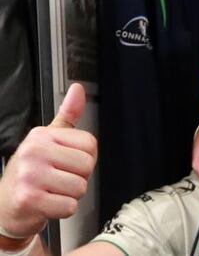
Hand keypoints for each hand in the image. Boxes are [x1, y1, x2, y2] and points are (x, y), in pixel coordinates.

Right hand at [0, 84, 96, 238]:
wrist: (5, 206)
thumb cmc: (31, 172)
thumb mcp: (48, 140)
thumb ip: (67, 116)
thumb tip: (78, 89)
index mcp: (42, 135)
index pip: (90, 145)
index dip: (84, 159)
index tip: (66, 163)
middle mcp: (34, 151)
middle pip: (87, 166)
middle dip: (78, 178)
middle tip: (57, 180)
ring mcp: (30, 175)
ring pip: (80, 188)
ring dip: (70, 195)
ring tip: (52, 191)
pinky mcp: (29, 199)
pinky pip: (69, 207)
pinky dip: (63, 210)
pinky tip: (47, 204)